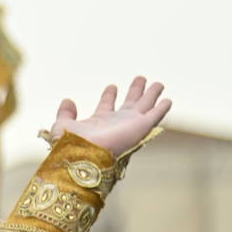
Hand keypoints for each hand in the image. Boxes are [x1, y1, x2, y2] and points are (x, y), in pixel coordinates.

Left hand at [49, 76, 170, 157]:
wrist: (84, 153)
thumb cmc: (72, 143)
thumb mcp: (63, 124)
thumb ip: (65, 112)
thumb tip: (68, 100)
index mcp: (99, 122)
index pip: (107, 106)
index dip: (109, 96)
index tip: (112, 86)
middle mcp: (117, 123)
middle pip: (129, 104)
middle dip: (135, 91)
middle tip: (140, 78)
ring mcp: (130, 125)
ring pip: (144, 106)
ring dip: (151, 95)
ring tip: (158, 83)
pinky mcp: (140, 127)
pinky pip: (154, 116)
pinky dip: (162, 108)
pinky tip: (168, 100)